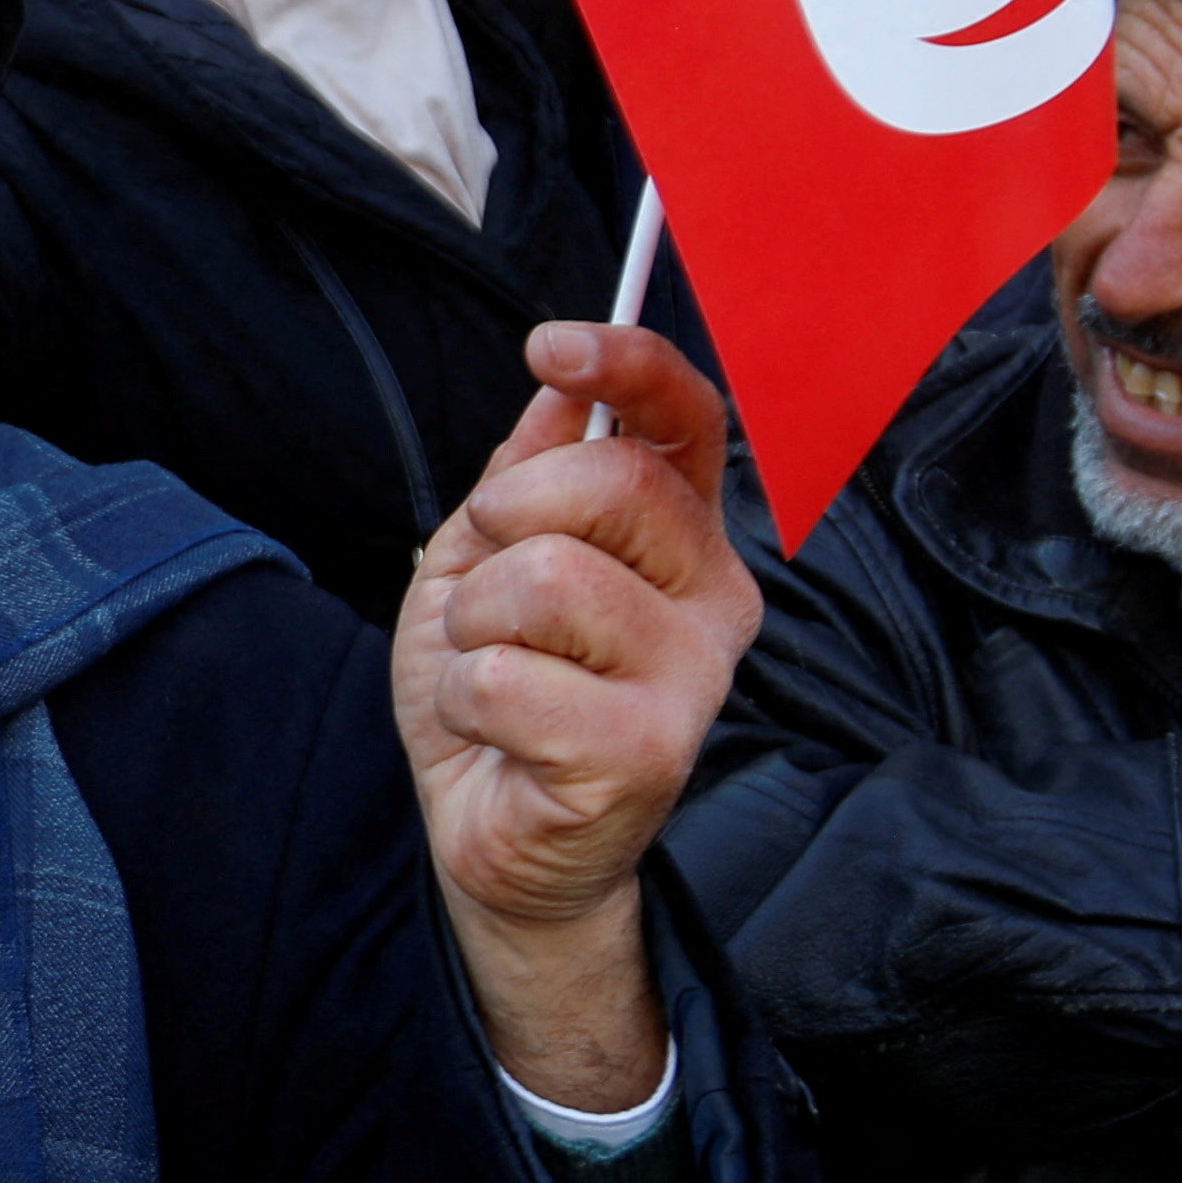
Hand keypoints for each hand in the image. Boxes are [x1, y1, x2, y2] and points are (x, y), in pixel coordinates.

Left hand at [396, 325, 757, 1106]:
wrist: (495, 836)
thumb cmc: (501, 695)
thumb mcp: (486, 561)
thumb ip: (527, 473)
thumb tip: (559, 390)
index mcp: (682, 537)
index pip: (685, 420)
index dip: (627, 366)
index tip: (551, 346)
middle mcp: (714, 597)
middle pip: (608, 482)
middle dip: (505, 519)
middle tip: (489, 593)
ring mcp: (692, 676)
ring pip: (544, 577)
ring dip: (475, 625)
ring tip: (495, 674)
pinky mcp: (651, 752)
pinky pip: (510, 674)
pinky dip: (467, 697)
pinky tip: (498, 735)